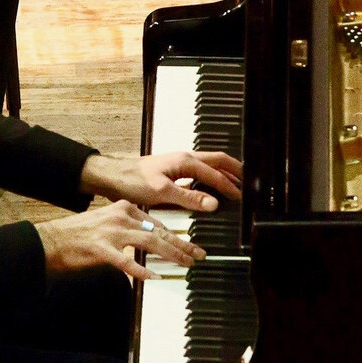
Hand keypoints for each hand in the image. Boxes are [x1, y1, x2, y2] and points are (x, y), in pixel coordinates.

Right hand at [35, 200, 204, 280]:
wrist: (51, 240)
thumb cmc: (78, 234)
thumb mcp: (107, 220)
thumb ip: (128, 226)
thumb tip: (149, 236)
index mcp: (123, 207)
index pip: (157, 222)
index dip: (175, 234)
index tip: (189, 244)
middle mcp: (120, 217)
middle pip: (158, 231)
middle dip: (182, 244)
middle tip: (198, 254)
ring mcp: (111, 233)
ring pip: (150, 242)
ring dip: (172, 254)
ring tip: (186, 263)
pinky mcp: (101, 250)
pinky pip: (127, 261)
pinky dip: (142, 270)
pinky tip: (154, 277)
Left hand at [79, 151, 241, 211]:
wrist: (113, 176)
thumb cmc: (133, 180)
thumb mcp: (162, 192)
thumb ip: (190, 198)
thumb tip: (214, 204)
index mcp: (185, 161)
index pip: (215, 174)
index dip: (230, 186)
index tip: (241, 197)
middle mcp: (185, 158)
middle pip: (217, 161)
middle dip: (234, 169)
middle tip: (249, 180)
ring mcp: (179, 162)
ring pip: (209, 164)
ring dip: (223, 172)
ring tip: (235, 182)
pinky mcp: (173, 170)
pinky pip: (199, 171)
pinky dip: (210, 177)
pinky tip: (210, 187)